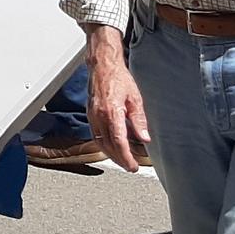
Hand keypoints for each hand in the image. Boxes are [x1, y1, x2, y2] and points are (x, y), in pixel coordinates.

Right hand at [86, 31, 150, 171]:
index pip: (118, 141)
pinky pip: (95, 135)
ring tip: (123, 161)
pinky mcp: (90, 114)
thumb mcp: (135, 98)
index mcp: (111, 112)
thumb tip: (145, 138)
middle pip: (108, 145)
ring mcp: (92, 116)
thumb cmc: (118, 79)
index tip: (133, 166)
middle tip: (130, 167)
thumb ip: (139, 120)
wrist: (102, 66)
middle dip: (120, 159)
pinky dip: (104, 145)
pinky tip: (111, 148)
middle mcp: (99, 116)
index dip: (126, 157)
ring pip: (100, 142)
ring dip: (111, 155)